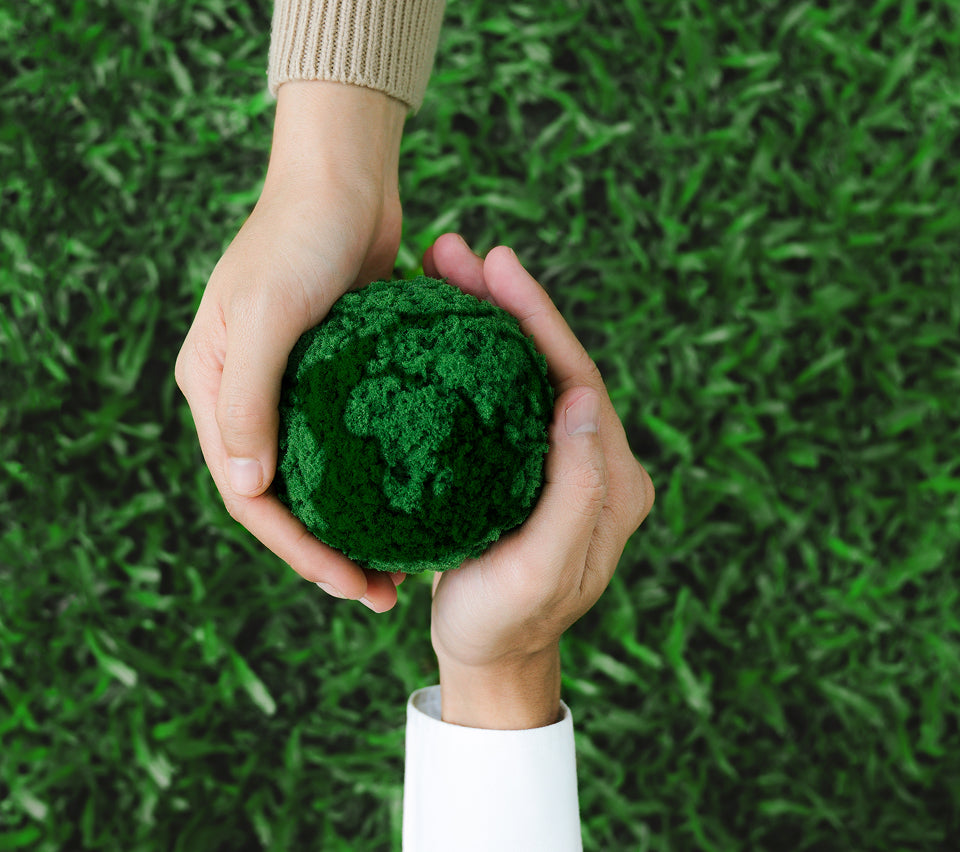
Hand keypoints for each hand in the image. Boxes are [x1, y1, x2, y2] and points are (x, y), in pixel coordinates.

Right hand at [174, 82, 408, 611]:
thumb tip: (248, 489)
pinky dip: (376, 478)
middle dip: (325, 554)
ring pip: (320, 478)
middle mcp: (249, 396)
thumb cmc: (299, 237)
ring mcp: (294, 389)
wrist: (343, 180)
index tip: (347, 584)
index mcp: (216, 390)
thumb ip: (250, 399)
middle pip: (283, 497)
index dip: (294, 549)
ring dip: (353, 525)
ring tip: (399, 568)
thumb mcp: (268, 314)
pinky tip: (414, 505)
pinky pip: (353, 442)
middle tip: (378, 594)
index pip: (249, 494)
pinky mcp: (338, 377)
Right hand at [422, 234, 654, 727]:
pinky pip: (503, 398)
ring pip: (525, 374)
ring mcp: (561, 460)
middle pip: (552, 364)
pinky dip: (475, 356)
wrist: (490, 657)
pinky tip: (440, 325)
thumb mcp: (540, 571)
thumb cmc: (506, 623)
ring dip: (488, 320)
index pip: (579, 380)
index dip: (540, 320)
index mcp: (613, 480)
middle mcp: (595, 461)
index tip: (498, 265)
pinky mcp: (527, 466)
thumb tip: (582, 400)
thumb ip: (574, 492)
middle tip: (456, 252)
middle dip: (509, 303)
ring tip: (441, 271)